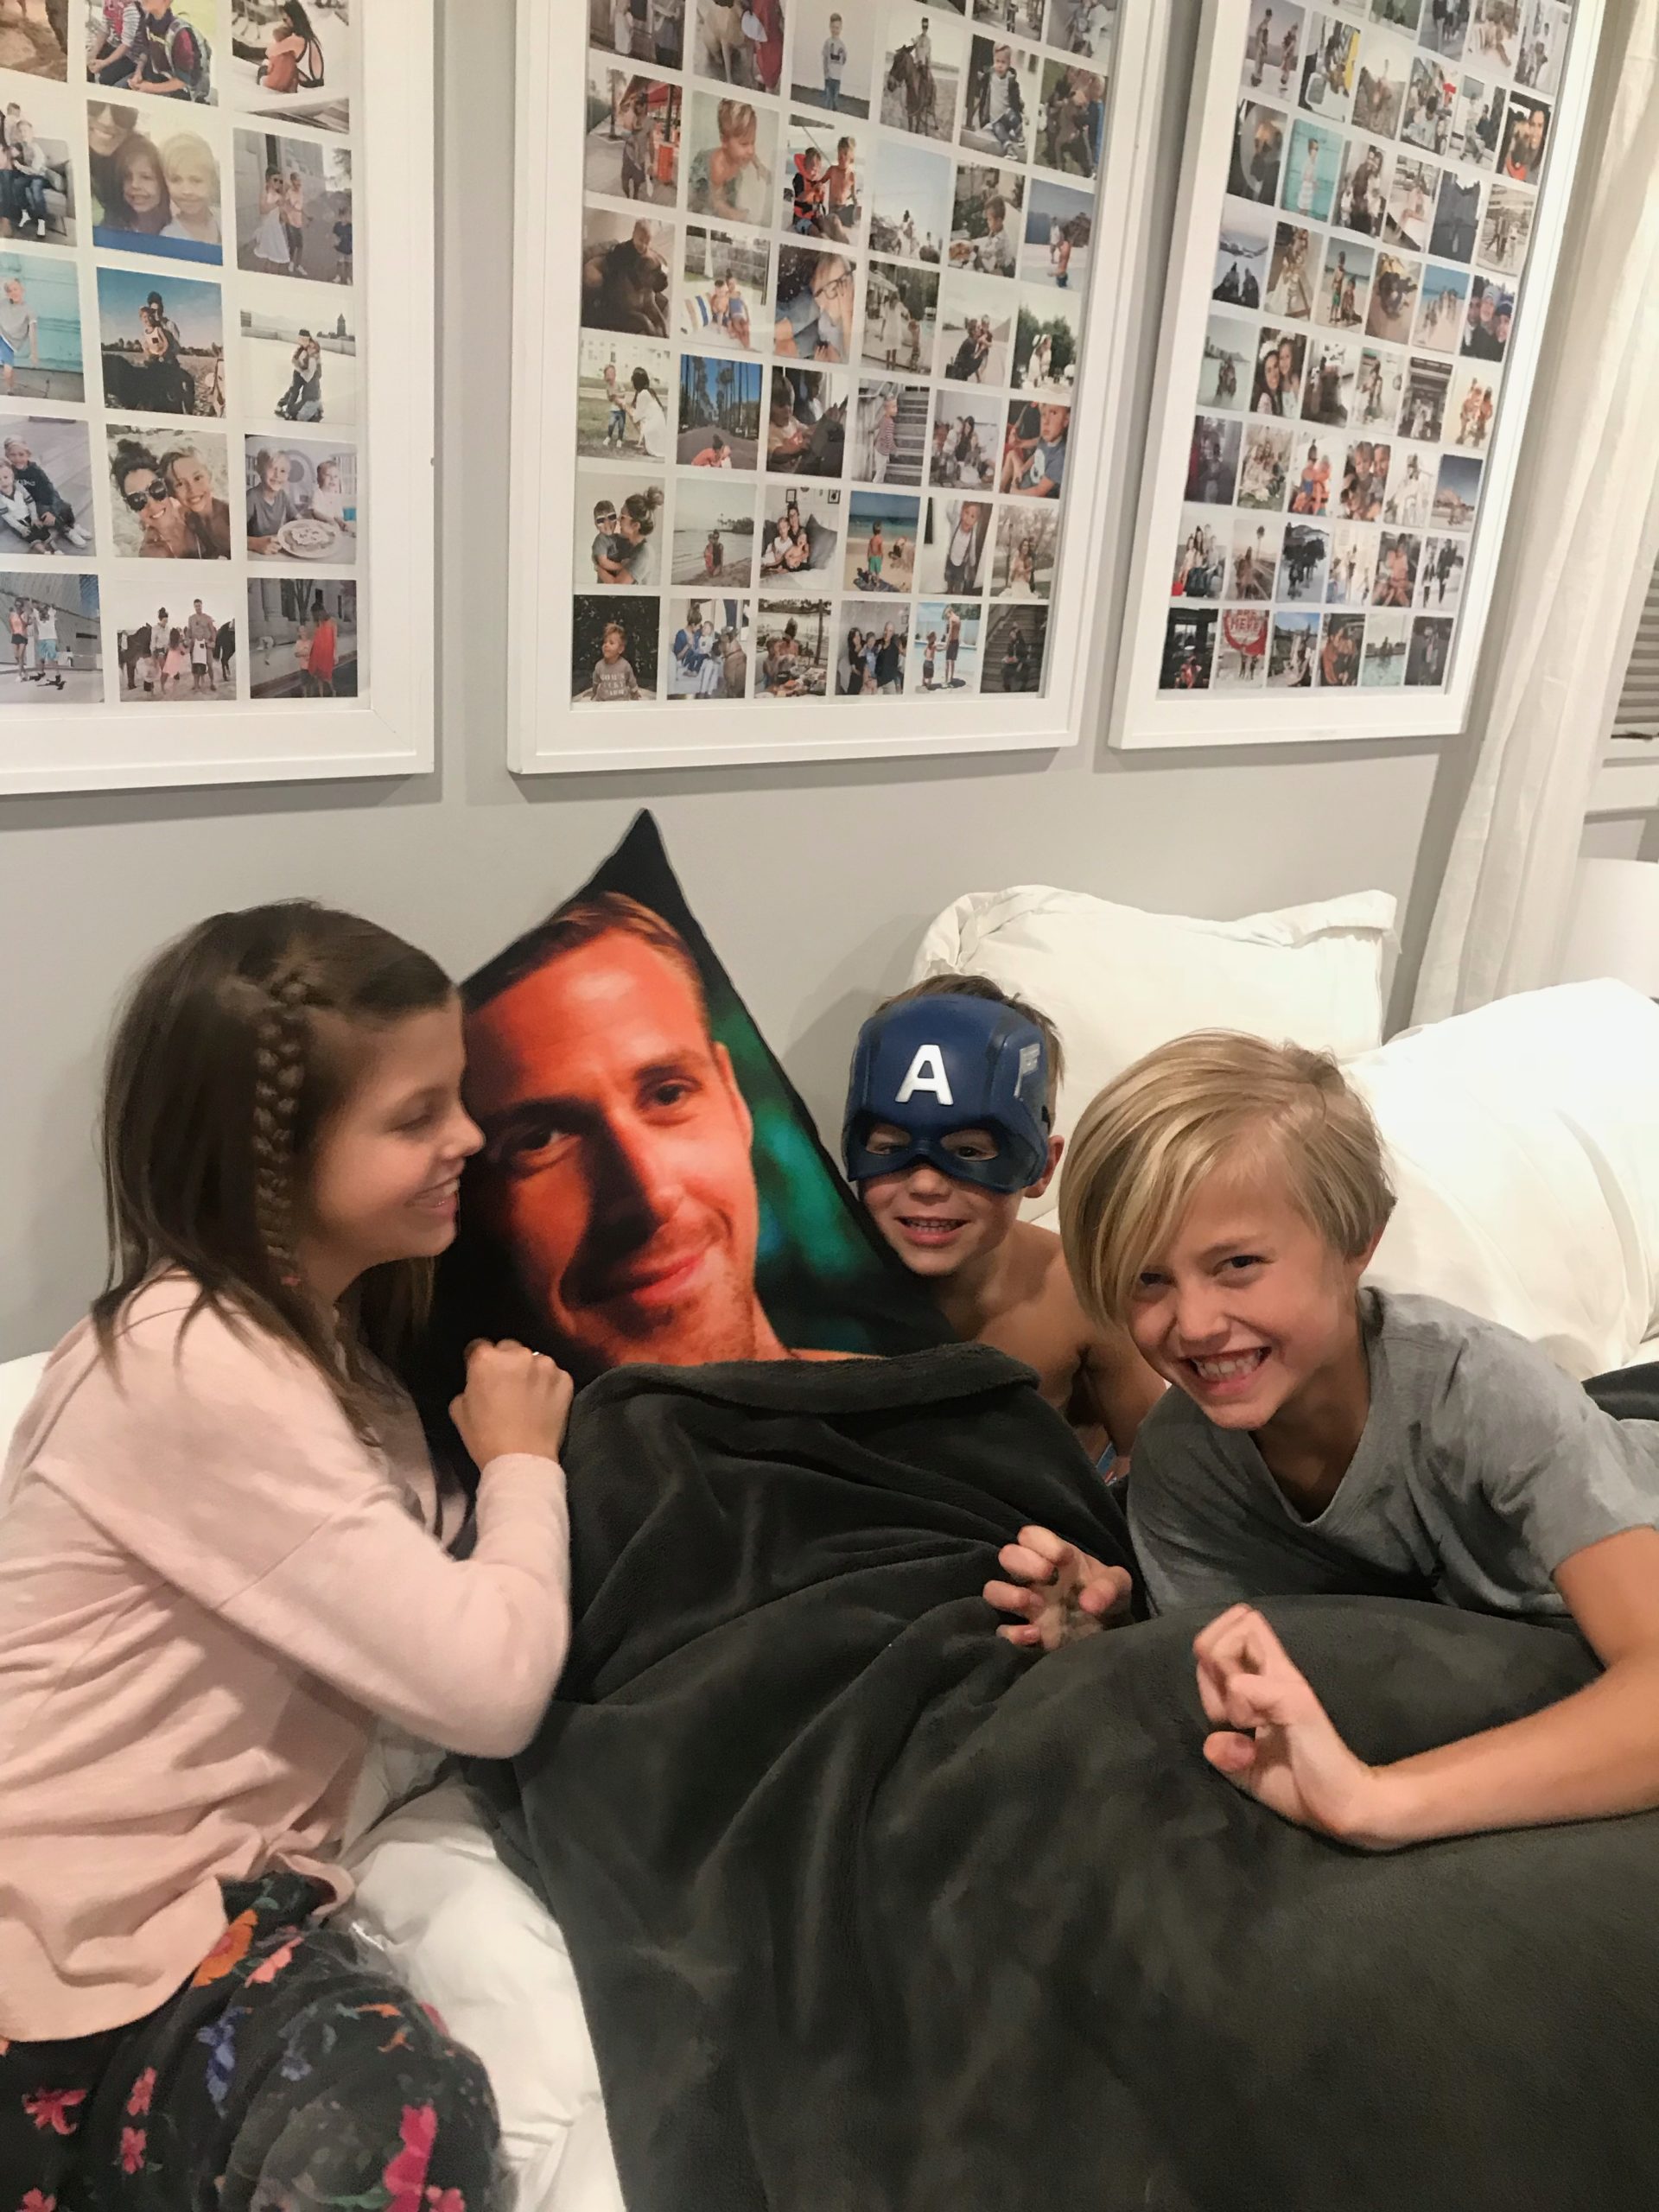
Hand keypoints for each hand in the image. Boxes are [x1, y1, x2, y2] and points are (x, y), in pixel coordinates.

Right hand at [449, 1339, 572, 1469]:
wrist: (522, 1459)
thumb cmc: (485, 1437)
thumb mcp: (458, 1410)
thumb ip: (468, 1386)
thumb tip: (477, 1383)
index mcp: (486, 1359)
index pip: (478, 1346)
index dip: (477, 1360)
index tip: (480, 1374)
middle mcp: (518, 1353)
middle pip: (508, 1348)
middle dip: (505, 1362)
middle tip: (505, 1384)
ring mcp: (545, 1364)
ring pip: (533, 1360)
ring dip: (529, 1371)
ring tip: (528, 1394)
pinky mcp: (565, 1379)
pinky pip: (553, 1375)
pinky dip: (548, 1384)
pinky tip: (544, 1402)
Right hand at [984, 1523, 1132, 1650]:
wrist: (1110, 1634)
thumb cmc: (1109, 1599)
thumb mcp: (1119, 1586)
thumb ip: (1110, 1586)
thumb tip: (1088, 1602)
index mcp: (1054, 1557)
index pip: (1031, 1536)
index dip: (1043, 1544)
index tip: (1065, 1560)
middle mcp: (1034, 1578)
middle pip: (1007, 1555)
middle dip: (1023, 1562)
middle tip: (1048, 1576)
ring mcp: (1027, 1606)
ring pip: (993, 1590)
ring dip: (1008, 1594)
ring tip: (1035, 1604)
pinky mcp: (1025, 1635)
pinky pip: (1001, 1630)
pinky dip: (1013, 1633)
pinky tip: (1036, 1635)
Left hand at [1193, 1606, 1399, 1848]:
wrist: (1341, 1807)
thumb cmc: (1299, 1785)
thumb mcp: (1246, 1767)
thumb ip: (1224, 1749)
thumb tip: (1212, 1742)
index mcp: (1265, 1680)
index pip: (1225, 1637)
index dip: (1207, 1664)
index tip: (1219, 1701)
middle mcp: (1278, 1671)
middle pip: (1232, 1624)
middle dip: (1211, 1659)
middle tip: (1228, 1703)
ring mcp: (1288, 1681)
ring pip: (1237, 1637)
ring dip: (1223, 1679)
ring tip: (1244, 1717)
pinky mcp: (1296, 1700)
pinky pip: (1244, 1686)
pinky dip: (1238, 1710)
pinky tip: (1257, 1733)